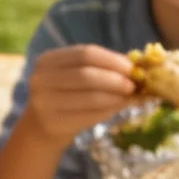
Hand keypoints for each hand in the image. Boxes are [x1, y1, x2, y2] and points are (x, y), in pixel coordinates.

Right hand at [23, 45, 138, 143]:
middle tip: (133, 86)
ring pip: (89, 97)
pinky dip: (108, 112)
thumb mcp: (76, 74)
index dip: (112, 60)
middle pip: (86, 75)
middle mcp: (42, 79)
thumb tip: (137, 66)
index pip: (85, 54)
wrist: (42, 125)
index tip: (132, 68)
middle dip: (115, 80)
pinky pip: (88, 116)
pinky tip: (117, 109)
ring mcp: (45, 103)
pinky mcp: (54, 123)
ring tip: (129, 98)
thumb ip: (101, 67)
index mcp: (48, 60)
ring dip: (115, 98)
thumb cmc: (66, 93)